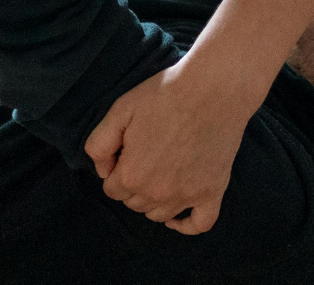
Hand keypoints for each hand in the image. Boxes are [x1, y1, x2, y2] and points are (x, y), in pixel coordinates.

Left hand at [83, 61, 252, 234]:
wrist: (213, 88)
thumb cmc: (165, 95)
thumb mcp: (119, 110)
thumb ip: (99, 144)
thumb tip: (103, 170)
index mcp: (131, 175)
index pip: (112, 190)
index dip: (116, 169)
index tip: (127, 152)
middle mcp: (157, 193)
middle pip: (134, 204)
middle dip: (133, 185)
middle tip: (145, 156)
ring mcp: (186, 196)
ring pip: (159, 215)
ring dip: (154, 201)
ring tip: (160, 174)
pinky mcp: (212, 192)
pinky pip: (199, 224)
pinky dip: (186, 224)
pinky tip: (177, 216)